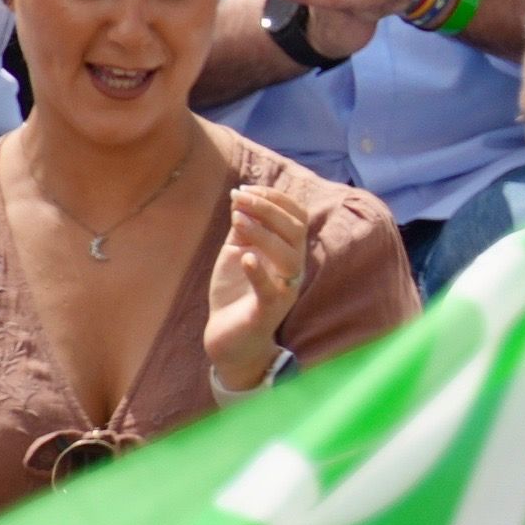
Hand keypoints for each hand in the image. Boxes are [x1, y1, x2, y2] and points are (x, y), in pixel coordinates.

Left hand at [205, 182, 315, 395]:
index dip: (276, 198)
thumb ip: (243, 228)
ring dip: (263, 234)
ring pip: (288, 257)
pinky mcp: (268, 311)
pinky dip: (259, 273)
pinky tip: (245, 257)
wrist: (228, 336)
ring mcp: (284, 290)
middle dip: (268, 209)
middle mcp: (293, 268)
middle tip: (239, 198)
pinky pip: (271, 291)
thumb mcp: (237, 252)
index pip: (296, 216)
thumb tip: (240, 196)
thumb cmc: (236, 292)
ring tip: (237, 220)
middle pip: (295, 230)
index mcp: (289, 251)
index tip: (246, 188)